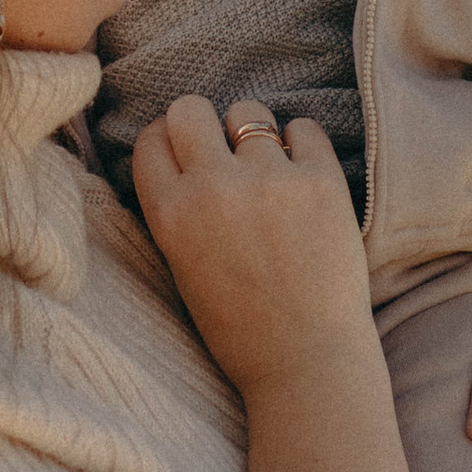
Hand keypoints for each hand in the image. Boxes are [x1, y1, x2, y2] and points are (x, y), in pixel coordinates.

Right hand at [133, 97, 421, 471]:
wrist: (307, 363)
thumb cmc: (241, 328)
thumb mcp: (182, 269)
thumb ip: (177, 209)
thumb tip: (183, 154)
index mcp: (171, 214)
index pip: (151, 139)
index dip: (168, 143)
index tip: (186, 157)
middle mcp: (213, 188)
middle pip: (190, 108)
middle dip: (204, 125)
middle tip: (224, 154)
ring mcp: (268, 180)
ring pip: (248, 113)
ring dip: (255, 135)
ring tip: (269, 171)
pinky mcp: (320, 180)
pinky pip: (304, 127)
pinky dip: (302, 146)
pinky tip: (303, 177)